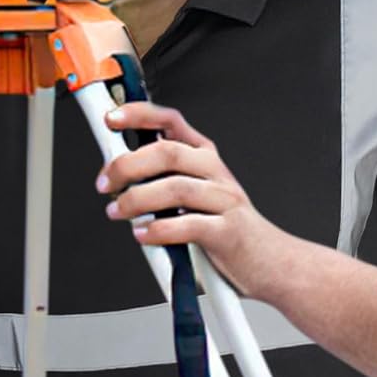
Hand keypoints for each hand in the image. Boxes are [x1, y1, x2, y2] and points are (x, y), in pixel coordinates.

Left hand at [98, 101, 283, 299]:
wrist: (270, 261)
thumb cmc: (226, 227)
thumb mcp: (198, 193)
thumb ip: (164, 180)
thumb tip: (117, 174)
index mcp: (205, 157)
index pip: (171, 121)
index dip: (139, 115)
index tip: (111, 119)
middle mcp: (215, 172)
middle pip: (167, 153)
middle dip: (127, 165)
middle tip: (105, 183)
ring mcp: (224, 201)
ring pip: (175, 188)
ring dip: (137, 200)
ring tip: (117, 212)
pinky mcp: (227, 232)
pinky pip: (188, 225)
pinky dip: (159, 230)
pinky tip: (143, 235)